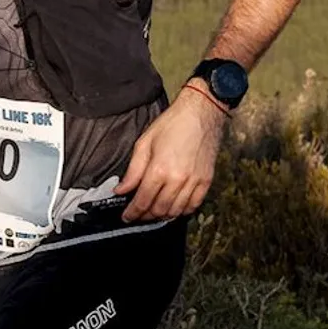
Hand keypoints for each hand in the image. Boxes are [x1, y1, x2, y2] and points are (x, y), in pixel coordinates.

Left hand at [115, 85, 227, 222]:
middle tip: (138, 214)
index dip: (132, 212)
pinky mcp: (206, 181)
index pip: (142, 201)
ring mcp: (194, 182)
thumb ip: (133, 171)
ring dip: (162, 216)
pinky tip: (174, 207)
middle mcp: (177, 179)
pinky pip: (193, 205)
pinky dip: (182, 211)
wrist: (201, 112)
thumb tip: (121, 190)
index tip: (127, 216)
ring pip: (176, 211)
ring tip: (153, 212)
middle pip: (158, 210)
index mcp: (159, 170)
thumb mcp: (144, 143)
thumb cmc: (172, 124)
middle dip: (145, 216)